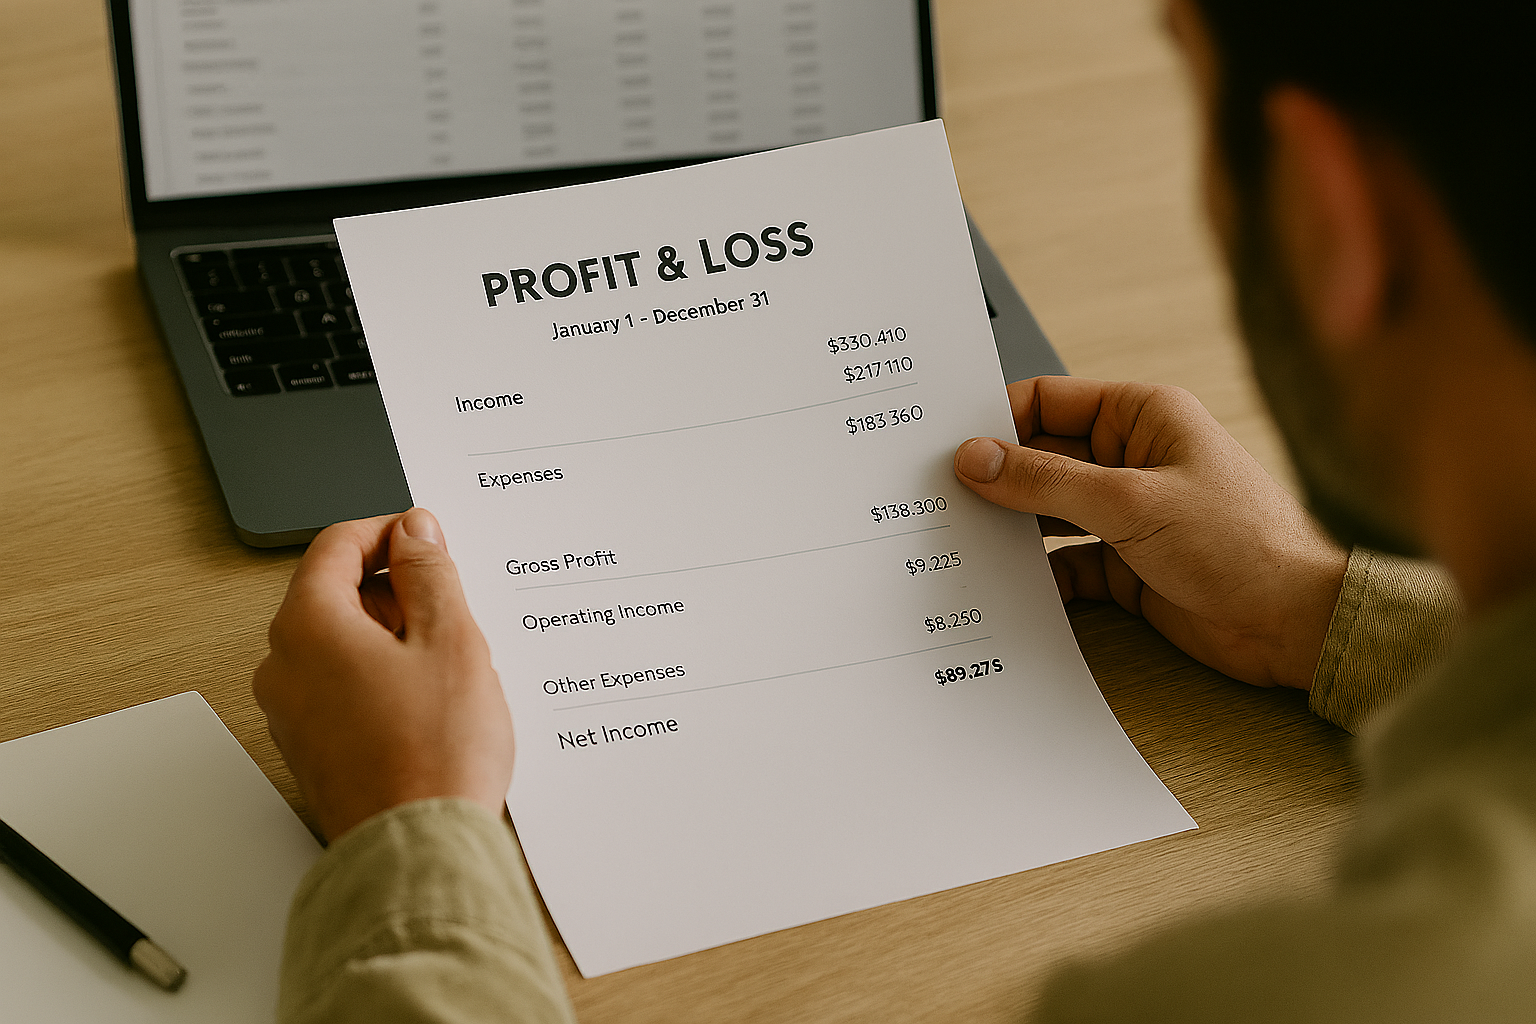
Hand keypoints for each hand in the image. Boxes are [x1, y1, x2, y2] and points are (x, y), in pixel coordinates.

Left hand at [253, 508, 513, 841]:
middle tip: (451, 606)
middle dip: (394, 589)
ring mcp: (292, 713)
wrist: (420, 848)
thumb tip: (413, 534)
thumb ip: (429, 572)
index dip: (389, 532)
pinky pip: (342, 689)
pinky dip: (382, 678)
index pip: (336, 545)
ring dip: (392, 637)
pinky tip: (430, 702)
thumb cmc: (434, 753)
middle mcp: (284, 666)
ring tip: (448, 663)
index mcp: (308, 626)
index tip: (427, 539)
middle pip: (335, 594)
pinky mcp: (312, 749)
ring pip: (341, 644)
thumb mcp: (450, 638)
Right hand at [953, 377, 1346, 689]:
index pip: (1051, 401)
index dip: (999, 419)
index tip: (951, 444)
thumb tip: (978, 458)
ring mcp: (1127, 515)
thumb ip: (1046, 481)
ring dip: (1012, 528)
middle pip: (1042, 459)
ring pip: (1048, 513)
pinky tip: (1005, 587)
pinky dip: (1037, 575)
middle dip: (997, 478)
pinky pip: (1064, 562)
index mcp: (1143, 417)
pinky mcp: (1125, 566)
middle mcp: (1132, 460)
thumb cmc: (1241, 542)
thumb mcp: (1132, 502)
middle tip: (940, 495)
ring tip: (959, 540)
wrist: (1295, 625)